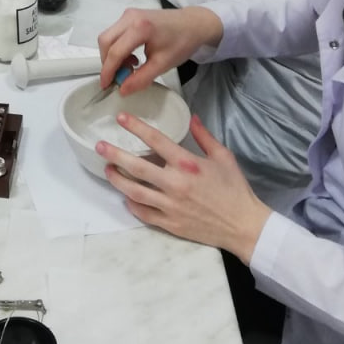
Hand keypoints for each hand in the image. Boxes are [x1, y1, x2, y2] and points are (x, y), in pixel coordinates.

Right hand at [97, 4, 223, 93]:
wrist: (193, 24)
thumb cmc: (182, 42)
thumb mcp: (163, 64)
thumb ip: (141, 78)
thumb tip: (123, 89)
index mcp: (140, 28)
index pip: (115, 52)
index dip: (108, 71)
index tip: (106, 85)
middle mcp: (130, 17)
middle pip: (105, 40)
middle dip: (107, 62)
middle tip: (118, 77)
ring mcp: (129, 14)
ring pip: (108, 36)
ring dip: (113, 54)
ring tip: (130, 67)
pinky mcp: (130, 15)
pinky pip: (115, 32)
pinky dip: (118, 46)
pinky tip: (132, 56)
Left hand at [99, 114, 271, 261]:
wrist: (244, 226)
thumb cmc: (235, 189)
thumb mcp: (223, 157)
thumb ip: (204, 136)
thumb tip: (192, 118)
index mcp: (187, 164)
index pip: (156, 141)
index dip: (136, 127)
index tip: (121, 118)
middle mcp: (175, 184)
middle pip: (137, 167)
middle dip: (115, 155)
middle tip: (100, 147)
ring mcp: (170, 206)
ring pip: (135, 192)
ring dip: (118, 180)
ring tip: (107, 170)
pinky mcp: (170, 224)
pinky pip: (144, 214)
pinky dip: (132, 204)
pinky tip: (126, 197)